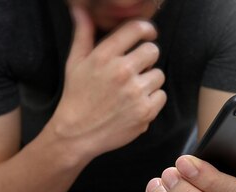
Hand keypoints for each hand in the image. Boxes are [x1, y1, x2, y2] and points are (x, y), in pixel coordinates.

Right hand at [50, 6, 166, 159]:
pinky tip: (134, 105)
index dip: (146, 29)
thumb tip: (79, 9)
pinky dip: (151, 100)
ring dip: (148, 81)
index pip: (137, 29)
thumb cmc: (75, 97)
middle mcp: (121, 71)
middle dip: (146, 59)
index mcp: (104, 56)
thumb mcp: (75, 63)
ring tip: (131, 92)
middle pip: (153, 50)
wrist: (75, 135)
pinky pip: (161, 96)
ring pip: (158, 75)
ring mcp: (135, 93)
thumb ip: (82, 34)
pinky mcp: (145, 111)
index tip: (147, 35)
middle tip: (134, 70)